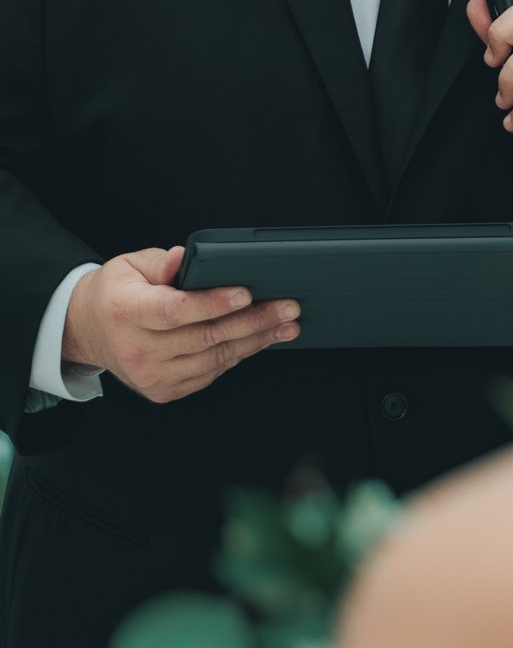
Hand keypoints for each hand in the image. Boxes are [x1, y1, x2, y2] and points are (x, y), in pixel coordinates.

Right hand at [61, 247, 300, 403]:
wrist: (88, 331)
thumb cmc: (117, 293)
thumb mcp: (131, 265)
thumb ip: (161, 262)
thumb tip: (183, 257)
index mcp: (126, 311)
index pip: (175, 311)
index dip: (213, 304)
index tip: (247, 293)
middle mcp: (136, 348)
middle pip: (204, 337)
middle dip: (253, 321)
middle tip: (288, 307)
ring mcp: (150, 375)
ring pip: (214, 359)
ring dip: (256, 341)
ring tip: (287, 325)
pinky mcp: (162, 390)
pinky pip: (210, 373)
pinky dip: (238, 355)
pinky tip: (260, 340)